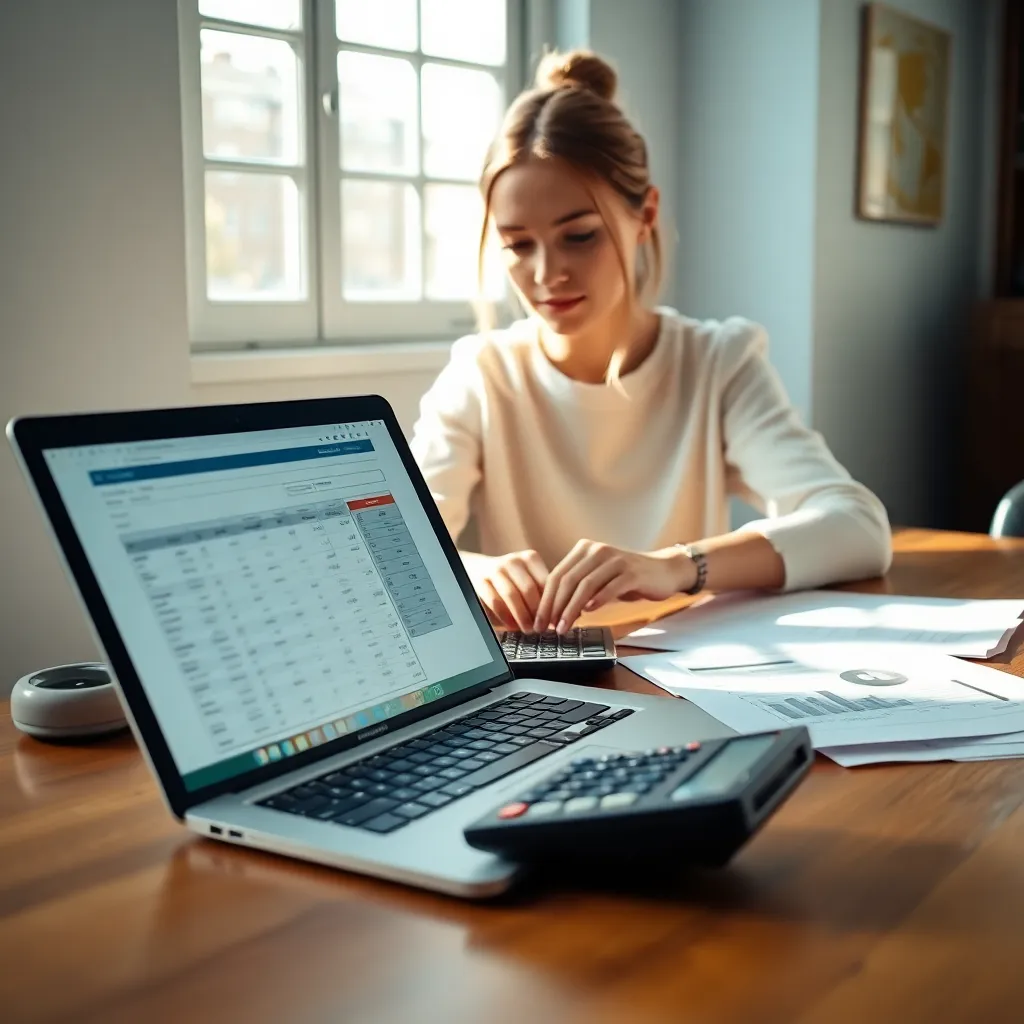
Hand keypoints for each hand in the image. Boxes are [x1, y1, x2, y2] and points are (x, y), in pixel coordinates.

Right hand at [464, 549, 548, 631]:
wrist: (477, 568)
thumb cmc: (512, 579)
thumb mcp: (529, 578)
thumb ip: (541, 592)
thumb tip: (556, 617)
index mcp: (530, 558)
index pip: (545, 582)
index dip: (551, 603)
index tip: (554, 620)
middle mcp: (513, 560)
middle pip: (529, 589)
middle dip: (536, 612)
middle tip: (541, 628)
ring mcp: (496, 569)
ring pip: (511, 595)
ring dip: (521, 616)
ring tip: (528, 630)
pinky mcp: (481, 580)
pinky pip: (495, 601)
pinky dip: (505, 616)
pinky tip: (512, 626)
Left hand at [534, 540, 694, 632]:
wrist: (663, 571)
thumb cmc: (627, 578)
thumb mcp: (598, 578)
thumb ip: (577, 588)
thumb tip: (553, 612)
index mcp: (584, 549)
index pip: (556, 575)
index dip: (545, 599)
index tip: (538, 621)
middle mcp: (597, 550)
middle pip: (567, 580)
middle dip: (553, 607)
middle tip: (546, 628)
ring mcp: (615, 560)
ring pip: (585, 585)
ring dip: (571, 609)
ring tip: (564, 627)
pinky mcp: (632, 572)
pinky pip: (610, 587)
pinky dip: (597, 600)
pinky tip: (589, 613)